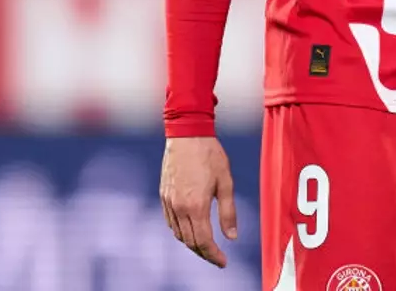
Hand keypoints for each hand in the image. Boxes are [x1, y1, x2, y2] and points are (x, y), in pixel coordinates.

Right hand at [160, 136, 238, 267]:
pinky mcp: (164, 195)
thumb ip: (228, 212)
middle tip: (217, 258)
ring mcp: (169, 202)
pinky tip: (191, 229)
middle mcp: (180, 207)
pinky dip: (181, 231)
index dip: (214, 256)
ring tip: (206, 245)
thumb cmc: (210, 155)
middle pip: (190, 242)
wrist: (187, 134)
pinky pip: (171, 222)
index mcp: (196, 206)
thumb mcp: (226, 182)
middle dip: (204, 253)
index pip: (204, 242)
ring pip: (179, 234)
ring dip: (192, 244)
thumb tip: (232, 237)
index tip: (223, 262)